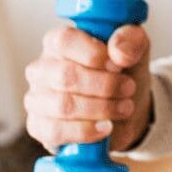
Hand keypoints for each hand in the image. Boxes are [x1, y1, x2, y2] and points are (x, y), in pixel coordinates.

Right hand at [25, 24, 151, 151]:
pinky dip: (86, 131)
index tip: (118, 65)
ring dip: (102, 108)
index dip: (94, 54)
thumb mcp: (135, 47)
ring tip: (125, 107)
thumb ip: (130, 40)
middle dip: (105, 85)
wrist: (124, 106)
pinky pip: (56, 131)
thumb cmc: (122, 71)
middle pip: (65, 76)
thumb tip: (119, 52)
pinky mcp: (39, 127)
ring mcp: (37, 99)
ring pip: (63, 105)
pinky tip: (106, 127)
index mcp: (58, 41)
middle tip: (129, 88)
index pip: (64, 41)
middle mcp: (41, 68)